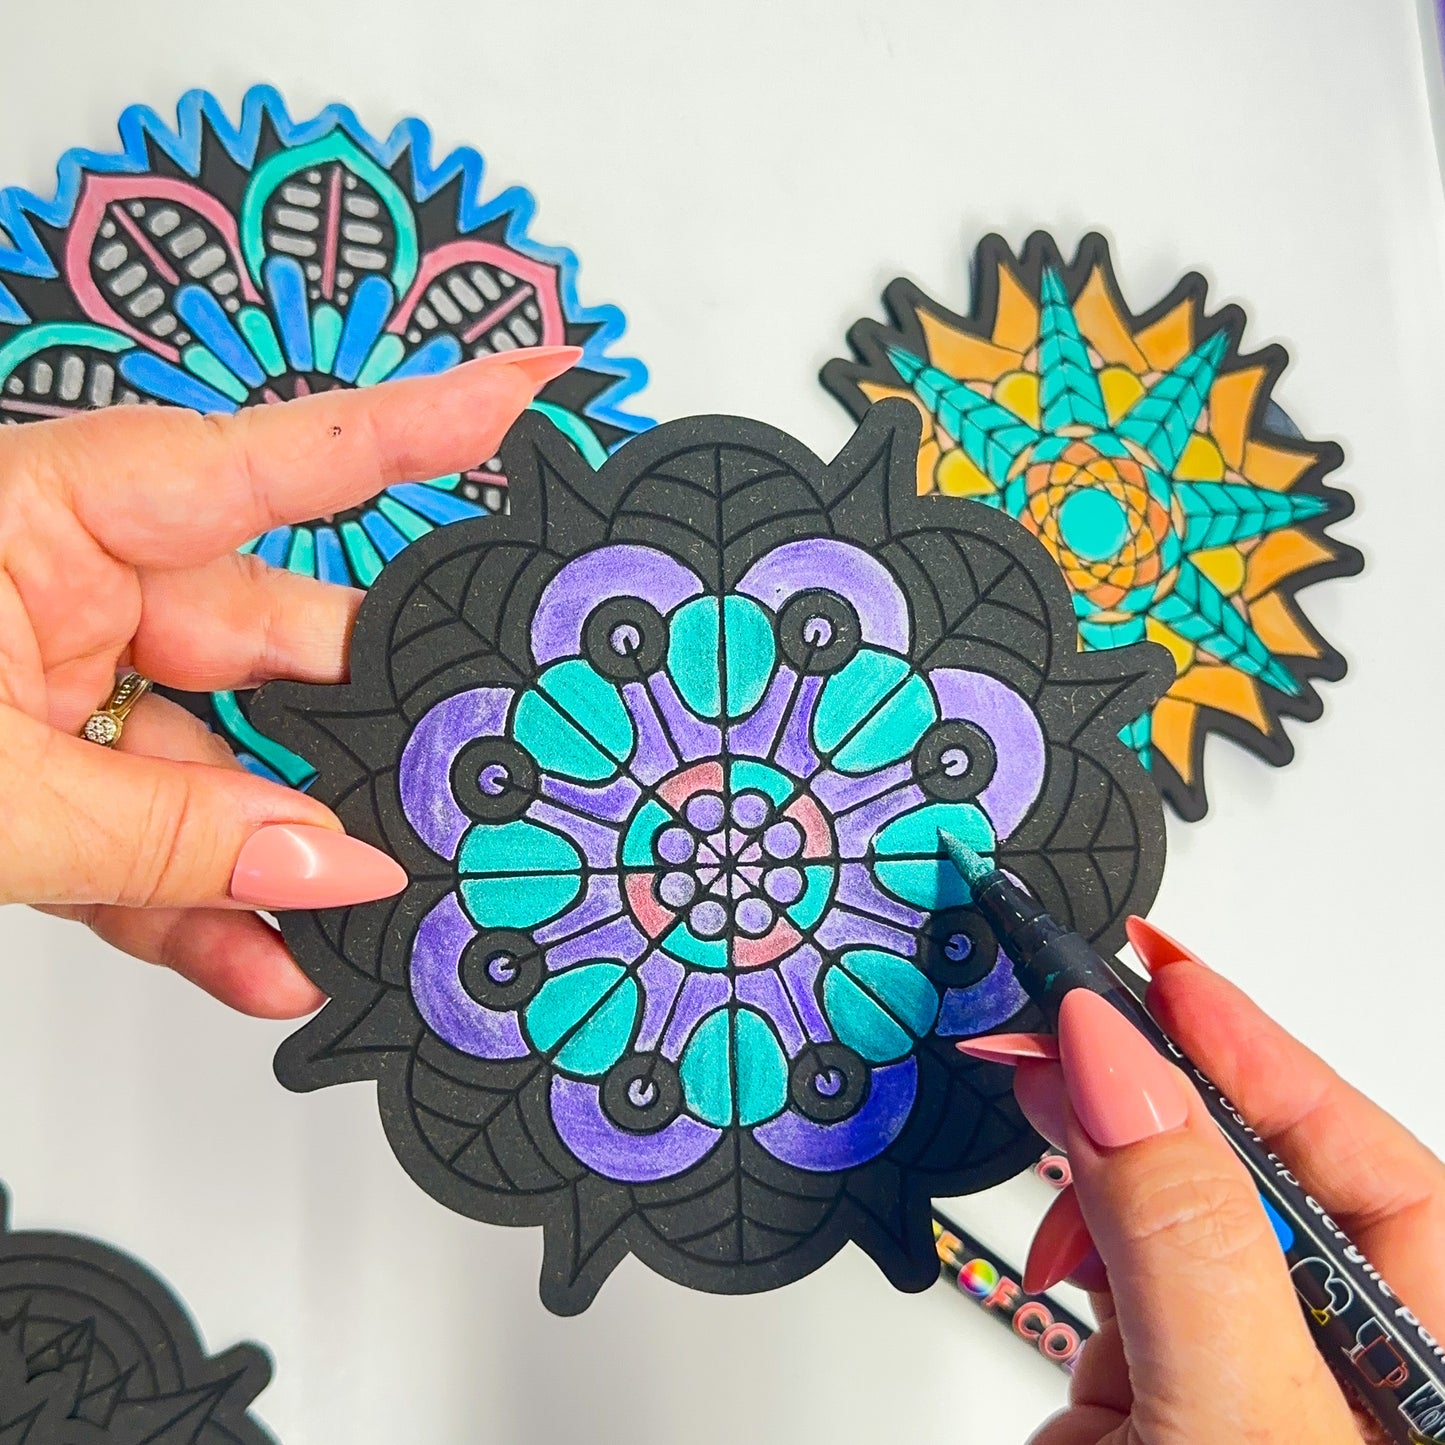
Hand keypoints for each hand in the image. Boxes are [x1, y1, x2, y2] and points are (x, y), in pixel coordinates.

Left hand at [0, 345, 576, 1016]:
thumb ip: (168, 841)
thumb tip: (334, 867)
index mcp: (49, 516)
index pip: (278, 459)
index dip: (421, 423)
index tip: (534, 387)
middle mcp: (69, 584)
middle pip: (273, 645)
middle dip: (366, 731)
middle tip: (456, 786)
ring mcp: (58, 687)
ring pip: (221, 771)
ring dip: (281, 860)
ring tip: (348, 925)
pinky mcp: (38, 782)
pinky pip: (152, 843)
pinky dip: (203, 911)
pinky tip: (262, 963)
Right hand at [959, 920, 1444, 1443]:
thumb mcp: (1234, 1422)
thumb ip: (1183, 1237)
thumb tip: (1114, 1060)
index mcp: (1418, 1365)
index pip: (1369, 1166)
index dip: (1261, 1053)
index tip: (1162, 973)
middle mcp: (1332, 1366)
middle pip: (1263, 1170)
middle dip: (1158, 1079)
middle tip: (1071, 1001)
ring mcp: (1235, 1378)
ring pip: (1175, 1207)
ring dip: (1097, 1141)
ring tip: (1035, 1079)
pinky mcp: (1151, 1392)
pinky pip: (1119, 1262)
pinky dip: (1070, 1216)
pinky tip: (1047, 1199)